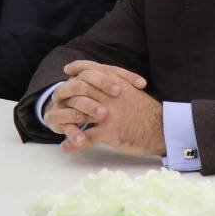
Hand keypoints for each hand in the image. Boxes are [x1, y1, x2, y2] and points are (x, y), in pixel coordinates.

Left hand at [47, 60, 162, 156]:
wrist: (163, 129)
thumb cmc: (148, 113)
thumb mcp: (133, 92)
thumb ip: (118, 86)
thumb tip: (107, 83)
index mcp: (117, 83)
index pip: (93, 69)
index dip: (78, 67)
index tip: (68, 70)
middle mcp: (110, 95)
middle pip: (79, 88)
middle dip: (63, 92)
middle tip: (55, 97)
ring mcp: (109, 113)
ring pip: (77, 112)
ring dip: (61, 118)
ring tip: (51, 123)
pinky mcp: (110, 131)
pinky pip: (85, 137)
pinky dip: (73, 142)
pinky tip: (66, 147)